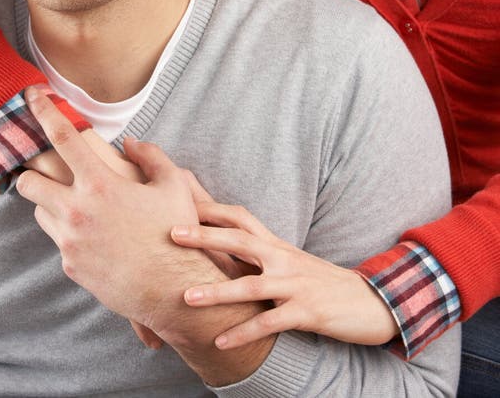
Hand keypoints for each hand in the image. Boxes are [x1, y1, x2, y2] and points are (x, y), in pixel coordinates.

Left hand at [16, 94, 273, 384]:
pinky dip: (71, 233)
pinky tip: (100, 237)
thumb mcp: (173, 185)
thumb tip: (130, 143)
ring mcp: (70, 241)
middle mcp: (77, 211)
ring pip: (40, 213)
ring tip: (84, 207)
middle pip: (29, 182)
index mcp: (100, 184)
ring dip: (53, 204)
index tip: (30, 95)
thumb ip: (151, 156)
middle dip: (33, 173)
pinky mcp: (71, 266)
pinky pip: (60, 241)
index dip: (43, 112)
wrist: (172, 290)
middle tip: (50, 173)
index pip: (61, 138)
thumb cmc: (177, 233)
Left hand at [170, 200, 399, 349]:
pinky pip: (269, 323)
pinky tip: (220, 341)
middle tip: (172, 233)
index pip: (241, 218)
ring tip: (187, 298)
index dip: (212, 209)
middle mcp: (283, 258)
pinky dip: (244, 332)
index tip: (181, 200)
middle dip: (205, 236)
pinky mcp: (306, 312)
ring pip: (250, 285)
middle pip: (239, 240)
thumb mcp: (290, 260)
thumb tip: (223, 249)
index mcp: (277, 244)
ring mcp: (295, 285)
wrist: (370, 301)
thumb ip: (260, 253)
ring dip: (217, 292)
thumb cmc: (321, 282)